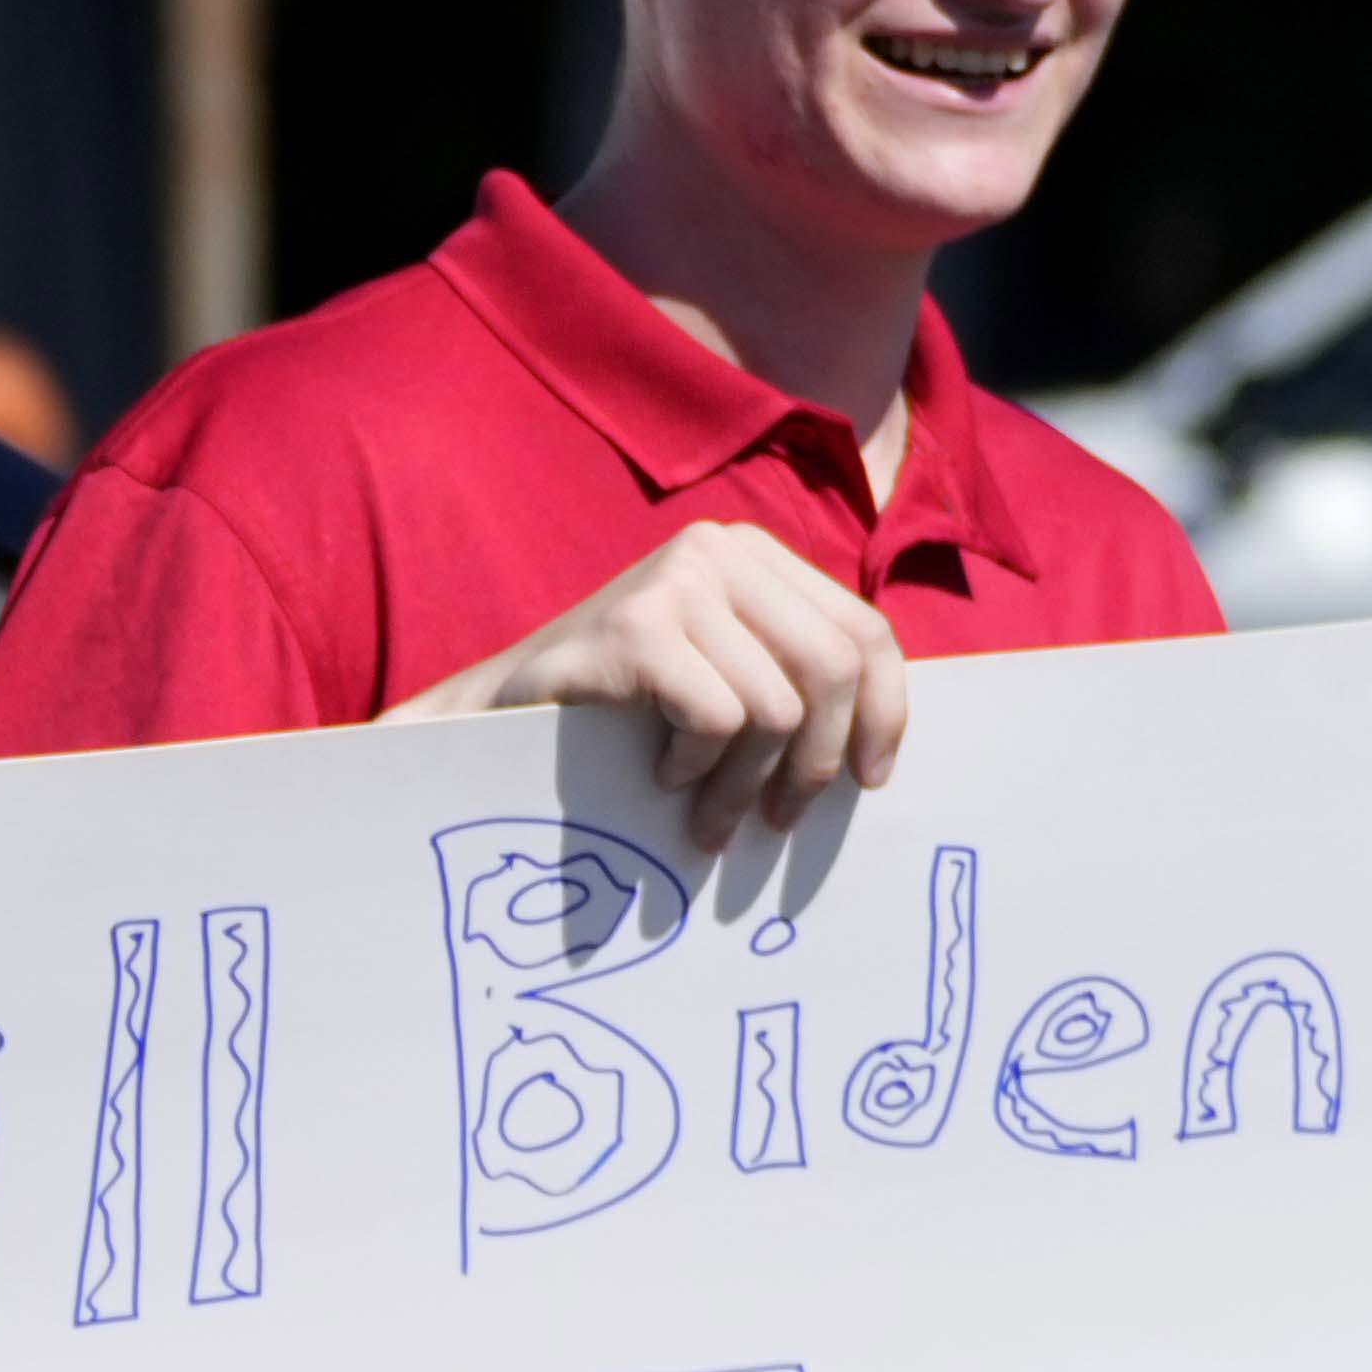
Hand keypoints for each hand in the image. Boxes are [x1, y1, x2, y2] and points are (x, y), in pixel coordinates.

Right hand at [382, 517, 906, 852]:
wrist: (489, 720)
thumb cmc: (615, 716)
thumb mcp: (723, 675)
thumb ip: (790, 677)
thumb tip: (883, 743)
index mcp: (756, 554)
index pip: (866, 631)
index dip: (882, 713)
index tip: (868, 780)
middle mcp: (721, 549)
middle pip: (834, 666)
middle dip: (815, 763)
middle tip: (778, 822)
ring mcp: (675, 580)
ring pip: (777, 706)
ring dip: (745, 786)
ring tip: (707, 820)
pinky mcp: (634, 625)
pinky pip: (718, 717)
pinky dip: (695, 766)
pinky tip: (659, 776)